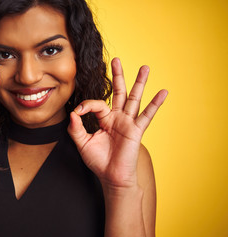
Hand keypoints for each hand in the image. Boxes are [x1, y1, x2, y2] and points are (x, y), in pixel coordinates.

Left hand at [68, 58, 167, 188]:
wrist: (111, 177)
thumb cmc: (98, 161)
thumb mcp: (82, 143)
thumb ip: (76, 128)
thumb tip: (72, 113)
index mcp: (104, 119)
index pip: (96, 104)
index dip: (85, 106)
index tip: (77, 112)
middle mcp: (117, 117)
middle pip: (119, 92)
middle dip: (118, 76)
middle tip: (116, 60)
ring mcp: (128, 122)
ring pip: (134, 98)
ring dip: (139, 82)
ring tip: (145, 67)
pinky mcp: (136, 130)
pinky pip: (147, 115)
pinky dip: (155, 104)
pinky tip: (163, 92)